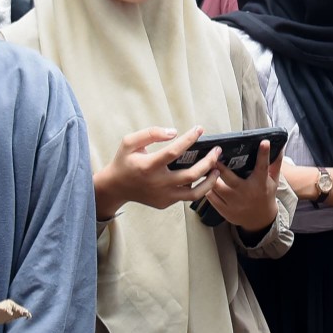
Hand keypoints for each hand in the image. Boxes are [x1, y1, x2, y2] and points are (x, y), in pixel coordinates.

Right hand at [94, 126, 218, 219]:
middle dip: (208, 162)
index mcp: (148, 166)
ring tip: (217, 169)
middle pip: (191, 175)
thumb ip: (150, 134)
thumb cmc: (124, 162)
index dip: (189, 139)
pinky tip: (203, 177)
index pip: (174, 152)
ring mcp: (163, 196)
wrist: (116, 187)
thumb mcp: (129, 142)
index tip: (199, 129)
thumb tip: (173, 132)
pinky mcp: (165, 203)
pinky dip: (198, 187)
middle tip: (217, 151)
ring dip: (210, 181)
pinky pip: (186, 197)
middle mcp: (158, 183)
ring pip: (195, 192)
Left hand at [205, 140, 280, 232]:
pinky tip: (204, 181)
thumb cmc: (265, 195)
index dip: (263, 154)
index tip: (264, 142)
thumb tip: (279, 147)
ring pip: (216, 188)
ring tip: (203, 166)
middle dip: (220, 166)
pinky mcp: (225, 210)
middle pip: (230, 178)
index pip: (262, 166)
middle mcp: (246, 192)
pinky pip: (211, 198)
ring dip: (209, 176)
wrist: (260, 219)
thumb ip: (275, 163)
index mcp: (260, 183)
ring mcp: (234, 203)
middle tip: (213, 155)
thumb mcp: (273, 180)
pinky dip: (207, 188)